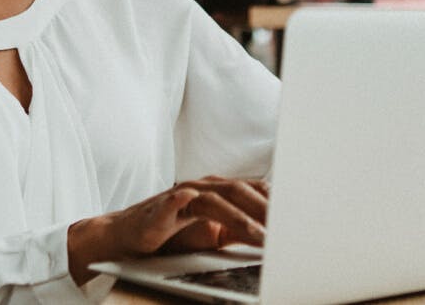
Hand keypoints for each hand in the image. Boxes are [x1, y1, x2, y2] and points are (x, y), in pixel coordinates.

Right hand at [66, 176, 268, 283]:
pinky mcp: (159, 209)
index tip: (297, 214)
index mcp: (216, 191)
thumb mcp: (211, 232)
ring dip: (239, 216)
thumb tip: (269, 235)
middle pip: (239, 190)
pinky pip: (173, 202)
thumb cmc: (170, 233)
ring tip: (259, 235)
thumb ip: (237, 229)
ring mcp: (180, 196)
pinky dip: (182, 200)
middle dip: (265, 208)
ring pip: (215, 199)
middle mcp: (201, 188)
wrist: (128, 236)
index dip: (274, 200)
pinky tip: (191, 201)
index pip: (251, 189)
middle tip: (286, 227)